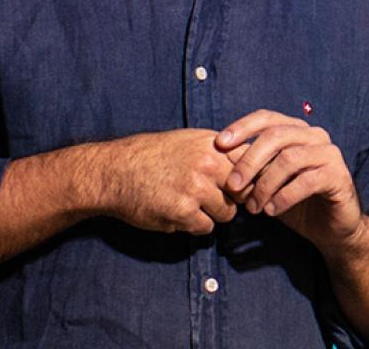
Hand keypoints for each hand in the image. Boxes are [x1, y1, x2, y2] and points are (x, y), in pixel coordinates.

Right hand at [90, 129, 238, 233]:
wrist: (115, 171)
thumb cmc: (153, 156)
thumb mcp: (190, 141)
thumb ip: (221, 151)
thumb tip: (252, 164)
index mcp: (213, 144)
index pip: (253, 162)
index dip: (251, 178)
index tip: (242, 186)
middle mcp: (208, 163)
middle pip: (244, 191)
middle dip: (233, 199)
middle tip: (214, 198)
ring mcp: (195, 188)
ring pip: (227, 213)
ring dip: (213, 214)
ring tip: (191, 204)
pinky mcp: (182, 211)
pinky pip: (206, 227)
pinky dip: (194, 226)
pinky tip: (177, 213)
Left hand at [216, 110, 364, 251]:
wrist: (330, 229)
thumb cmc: (295, 201)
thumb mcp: (267, 182)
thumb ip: (252, 167)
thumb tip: (223, 155)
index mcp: (297, 131)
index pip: (267, 118)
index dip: (242, 127)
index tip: (220, 144)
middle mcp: (315, 136)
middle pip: (276, 135)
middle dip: (249, 160)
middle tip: (233, 185)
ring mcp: (329, 154)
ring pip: (289, 158)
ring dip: (265, 184)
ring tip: (253, 207)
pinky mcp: (339, 176)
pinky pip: (307, 181)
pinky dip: (284, 197)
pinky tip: (272, 211)